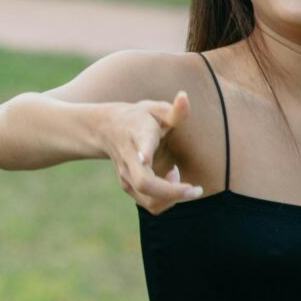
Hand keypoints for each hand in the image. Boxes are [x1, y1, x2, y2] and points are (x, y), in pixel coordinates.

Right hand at [107, 94, 204, 213]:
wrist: (105, 129)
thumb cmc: (138, 118)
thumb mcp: (154, 109)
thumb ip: (174, 110)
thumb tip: (184, 97)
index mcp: (137, 132)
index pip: (141, 143)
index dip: (144, 151)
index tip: (146, 158)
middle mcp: (130, 157)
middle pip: (144, 182)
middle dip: (171, 192)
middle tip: (195, 189)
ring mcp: (126, 174)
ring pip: (148, 199)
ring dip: (171, 197)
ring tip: (180, 177)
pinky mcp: (128, 186)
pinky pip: (150, 203)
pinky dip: (167, 199)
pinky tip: (171, 180)